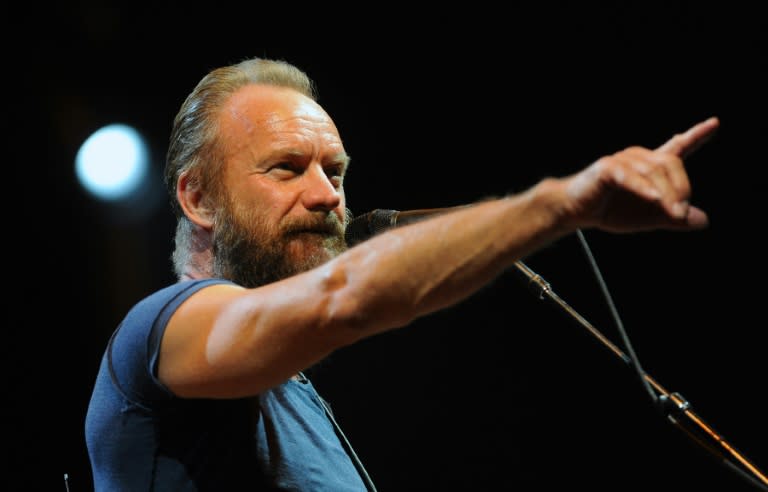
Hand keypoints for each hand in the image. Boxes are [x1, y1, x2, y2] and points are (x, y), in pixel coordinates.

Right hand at [563, 117, 718, 232]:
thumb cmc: (608, 209)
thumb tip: (703, 221)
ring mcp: (622, 160)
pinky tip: (655, 199)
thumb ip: (673, 218)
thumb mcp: (647, 218)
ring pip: (654, 172)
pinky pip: (631, 177)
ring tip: (673, 214)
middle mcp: (638, 158)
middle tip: (682, 213)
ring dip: (667, 194)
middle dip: (682, 188)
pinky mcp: (607, 169)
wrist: (573, 210)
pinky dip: (644, 189)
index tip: (714, 123)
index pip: (677, 147)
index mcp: (649, 166)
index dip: (697, 135)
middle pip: (671, 164)